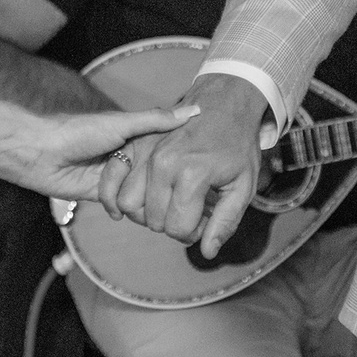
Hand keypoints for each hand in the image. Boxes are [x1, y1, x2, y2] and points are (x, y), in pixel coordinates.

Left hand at [15, 105, 198, 201]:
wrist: (42, 153)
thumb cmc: (79, 130)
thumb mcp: (123, 123)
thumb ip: (157, 120)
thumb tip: (194, 109)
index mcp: (136, 138)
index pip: (168, 154)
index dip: (184, 164)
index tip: (203, 175)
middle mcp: (130, 158)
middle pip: (158, 179)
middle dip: (168, 191)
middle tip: (189, 204)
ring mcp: (117, 178)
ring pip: (143, 196)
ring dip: (148, 205)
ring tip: (161, 212)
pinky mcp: (103, 196)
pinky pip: (124, 207)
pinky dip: (130, 212)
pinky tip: (135, 214)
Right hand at [103, 77, 270, 256]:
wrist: (224, 104)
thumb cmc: (237, 146)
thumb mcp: (243, 186)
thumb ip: (225, 222)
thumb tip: (207, 252)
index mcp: (193, 175)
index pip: (178, 229)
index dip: (193, 233)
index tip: (204, 219)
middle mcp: (164, 164)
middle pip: (153, 221)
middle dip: (172, 224)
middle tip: (191, 211)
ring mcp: (145, 152)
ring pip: (129, 205)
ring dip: (147, 211)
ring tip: (169, 202)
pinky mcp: (134, 144)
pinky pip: (113, 182)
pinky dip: (121, 196)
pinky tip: (142, 197)